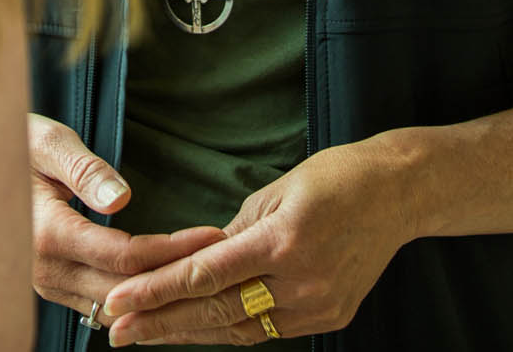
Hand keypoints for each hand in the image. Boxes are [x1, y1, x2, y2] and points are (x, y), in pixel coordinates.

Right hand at [27, 114, 223, 321]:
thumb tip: (121, 198)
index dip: (173, 250)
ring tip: (205, 276)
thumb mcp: (48, 142)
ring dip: (159, 294)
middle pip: (126, 289)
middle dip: (177, 277)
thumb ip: (84, 169)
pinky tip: (167, 285)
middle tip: (224, 260)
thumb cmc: (14, 142)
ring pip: (115, 305)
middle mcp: (45, 270)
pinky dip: (136, 298)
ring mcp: (46, 284)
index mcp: (47, 234)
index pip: (125, 256)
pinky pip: (100, 305)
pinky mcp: (51, 287)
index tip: (213, 236)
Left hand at [99, 138, 417, 344]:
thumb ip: (231, 234)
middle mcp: (300, 281)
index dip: (156, 292)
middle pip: (217, 313)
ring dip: (190, 333)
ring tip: (145, 334)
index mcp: (280, 242)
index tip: (118, 301)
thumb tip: (193, 261)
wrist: (397, 194)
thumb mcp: (271, 193)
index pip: (204, 276)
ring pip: (241, 330)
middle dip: (161, 323)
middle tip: (115, 331)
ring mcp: (318, 305)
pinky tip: (197, 328)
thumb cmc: (331, 178)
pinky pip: (270, 330)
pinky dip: (231, 329)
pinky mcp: (331, 316)